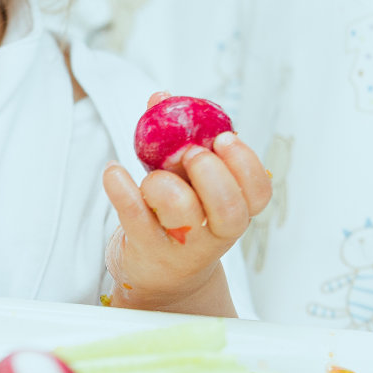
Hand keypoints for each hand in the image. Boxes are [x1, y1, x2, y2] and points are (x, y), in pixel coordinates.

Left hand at [101, 91, 271, 312]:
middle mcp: (215, 233)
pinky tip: (113, 171)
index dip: (245, 163)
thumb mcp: (186, 181)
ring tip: (153, 176)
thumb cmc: (177, 217)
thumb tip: (161, 97)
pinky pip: (134, 216)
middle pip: (229, 207)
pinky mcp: (146, 250)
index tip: (224, 138)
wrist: (159, 274)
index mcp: (235, 211)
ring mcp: (182, 246)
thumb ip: (179, 140)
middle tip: (190, 153)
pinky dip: (121, 187)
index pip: (259, 192)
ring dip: (164, 182)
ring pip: (182, 211)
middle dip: (210, 172)